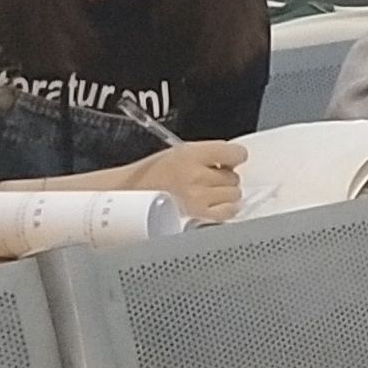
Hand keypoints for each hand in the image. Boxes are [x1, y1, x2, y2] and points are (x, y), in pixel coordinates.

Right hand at [123, 142, 245, 221]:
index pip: (236, 153)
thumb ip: (209, 153)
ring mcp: (199, 198)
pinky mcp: (199, 216)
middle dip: (224, 178)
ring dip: (224, 194)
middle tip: (207, 179)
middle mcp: (198, 176)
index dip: (234, 157)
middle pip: (234, 177)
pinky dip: (225, 209)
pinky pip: (229, 211)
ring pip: (234, 194)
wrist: (131, 193)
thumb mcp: (181, 151)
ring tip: (206, 192)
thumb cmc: (155, 172)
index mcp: (192, 155)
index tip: (228, 160)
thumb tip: (234, 159)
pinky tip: (212, 205)